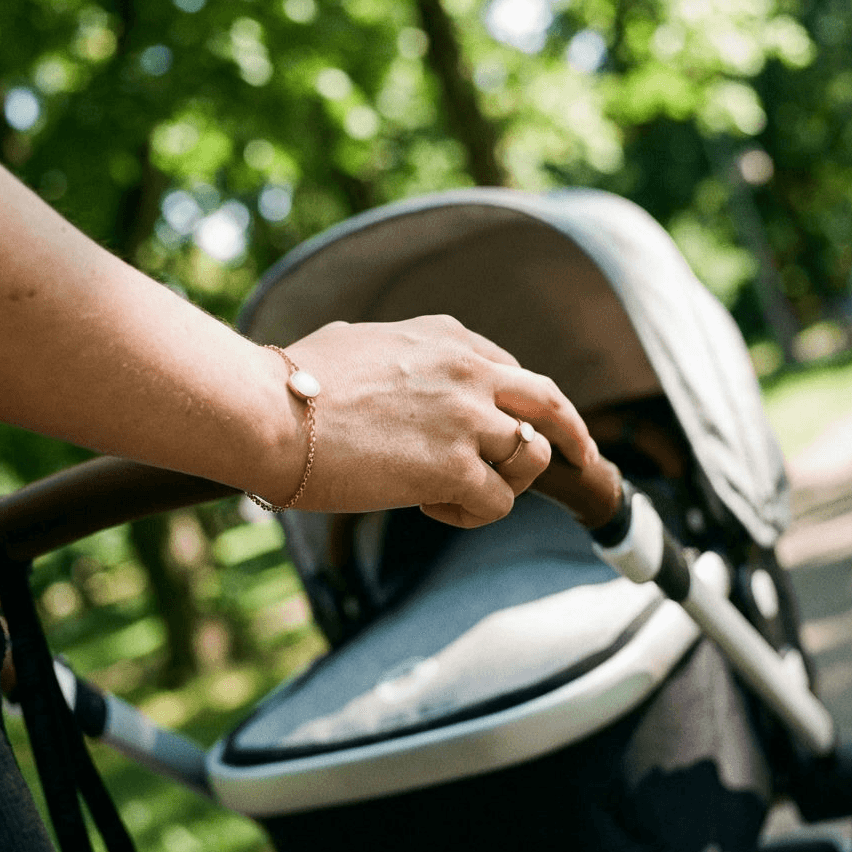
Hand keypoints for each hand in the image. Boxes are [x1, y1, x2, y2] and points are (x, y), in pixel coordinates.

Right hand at [274, 316, 598, 527]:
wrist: (269, 411)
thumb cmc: (292, 380)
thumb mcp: (360, 341)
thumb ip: (399, 352)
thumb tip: (390, 365)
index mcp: (448, 339)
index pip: (513, 370)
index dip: (523, 405)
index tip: (527, 426)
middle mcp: (470, 371)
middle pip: (551, 404)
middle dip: (574, 433)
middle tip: (583, 457)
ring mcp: (468, 418)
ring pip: (529, 459)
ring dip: (504, 483)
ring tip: (457, 493)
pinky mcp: (456, 467)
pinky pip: (497, 503)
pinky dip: (473, 513)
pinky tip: (433, 507)